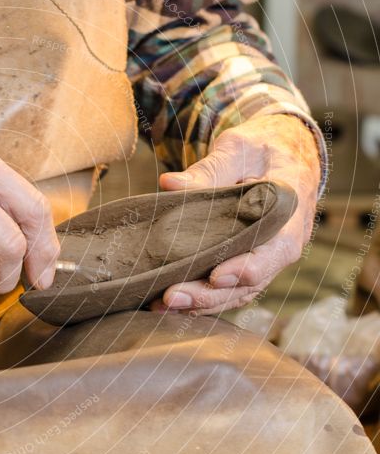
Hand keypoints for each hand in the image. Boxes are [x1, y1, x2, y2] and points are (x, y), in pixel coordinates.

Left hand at [152, 114, 321, 314]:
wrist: (281, 153)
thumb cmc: (262, 148)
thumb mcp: (239, 148)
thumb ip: (210, 169)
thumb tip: (170, 185)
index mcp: (290, 210)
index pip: (276, 248)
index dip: (248, 267)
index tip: (217, 275)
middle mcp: (283, 242)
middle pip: (252, 280)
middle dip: (211, 294)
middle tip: (172, 297)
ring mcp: (266, 257)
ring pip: (239, 291)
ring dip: (202, 303)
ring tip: (163, 305)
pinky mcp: (247, 263)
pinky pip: (230, 289)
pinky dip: (202, 299)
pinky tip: (169, 303)